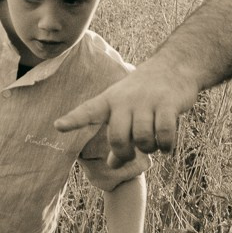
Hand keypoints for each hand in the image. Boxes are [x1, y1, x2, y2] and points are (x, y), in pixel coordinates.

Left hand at [55, 60, 198, 164]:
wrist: (173, 66)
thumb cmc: (143, 95)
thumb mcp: (125, 110)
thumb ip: (118, 137)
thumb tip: (113, 166)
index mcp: (109, 100)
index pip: (88, 111)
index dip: (73, 120)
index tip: (58, 126)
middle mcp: (125, 99)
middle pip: (118, 138)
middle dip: (125, 154)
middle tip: (132, 155)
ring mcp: (147, 100)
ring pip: (142, 139)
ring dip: (149, 149)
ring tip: (153, 144)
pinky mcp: (168, 103)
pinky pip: (164, 134)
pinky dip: (165, 146)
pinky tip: (166, 145)